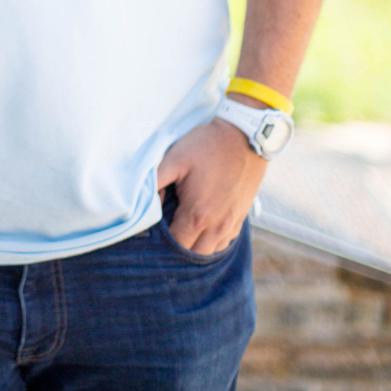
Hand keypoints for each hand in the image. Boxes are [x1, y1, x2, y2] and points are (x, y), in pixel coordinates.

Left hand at [156, 118, 266, 254]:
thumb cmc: (206, 146)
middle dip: (178, 247)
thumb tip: (146, 203)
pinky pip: (226, 242)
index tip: (154, 231)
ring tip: (184, 231)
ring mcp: (231, 223)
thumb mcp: (175, 158)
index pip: (176, 244)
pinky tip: (203, 229)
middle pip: (193, 253)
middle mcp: (216, 226)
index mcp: (197, 214)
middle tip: (167, 231)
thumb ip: (156, 182)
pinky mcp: (242, 217)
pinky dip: (213, 241)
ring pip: (211, 251)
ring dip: (196, 246)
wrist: (244, 136)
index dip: (162, 241)